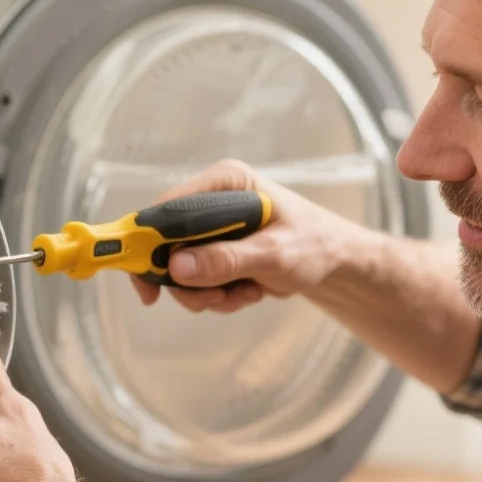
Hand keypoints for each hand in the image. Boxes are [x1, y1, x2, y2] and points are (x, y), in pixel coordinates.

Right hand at [133, 159, 358, 313]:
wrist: (335, 260)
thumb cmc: (314, 245)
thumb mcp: (274, 255)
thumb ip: (227, 260)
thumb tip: (177, 268)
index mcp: (225, 182)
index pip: (167, 209)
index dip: (147, 244)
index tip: (146, 285)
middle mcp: (213, 199)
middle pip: (166, 244)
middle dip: (189, 281)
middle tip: (213, 299)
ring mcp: (212, 226)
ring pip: (180, 270)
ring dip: (207, 293)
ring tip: (245, 294)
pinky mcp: (216, 248)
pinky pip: (197, 280)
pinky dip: (218, 296)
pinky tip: (249, 292)